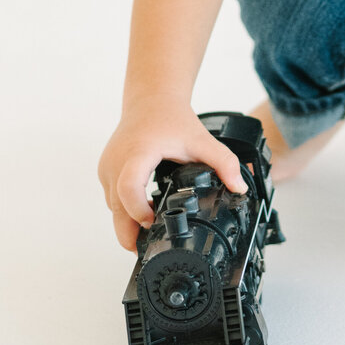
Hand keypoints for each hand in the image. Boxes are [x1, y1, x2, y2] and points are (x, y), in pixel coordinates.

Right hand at [97, 98, 245, 250]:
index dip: (139, 211)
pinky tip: (142, 211)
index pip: (128, 187)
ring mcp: (107, 167)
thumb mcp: (201, 140)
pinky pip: (111, 199)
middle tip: (149, 245)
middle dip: (130, 231)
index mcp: (138, 153)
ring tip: (151, 227)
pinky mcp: (105, 171)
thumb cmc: (171, 118)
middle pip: (116, 208)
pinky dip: (124, 209)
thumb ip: (224, 162)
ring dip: (127, 221)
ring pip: (112, 207)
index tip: (154, 221)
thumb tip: (239, 189)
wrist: (150, 99)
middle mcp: (116, 161)